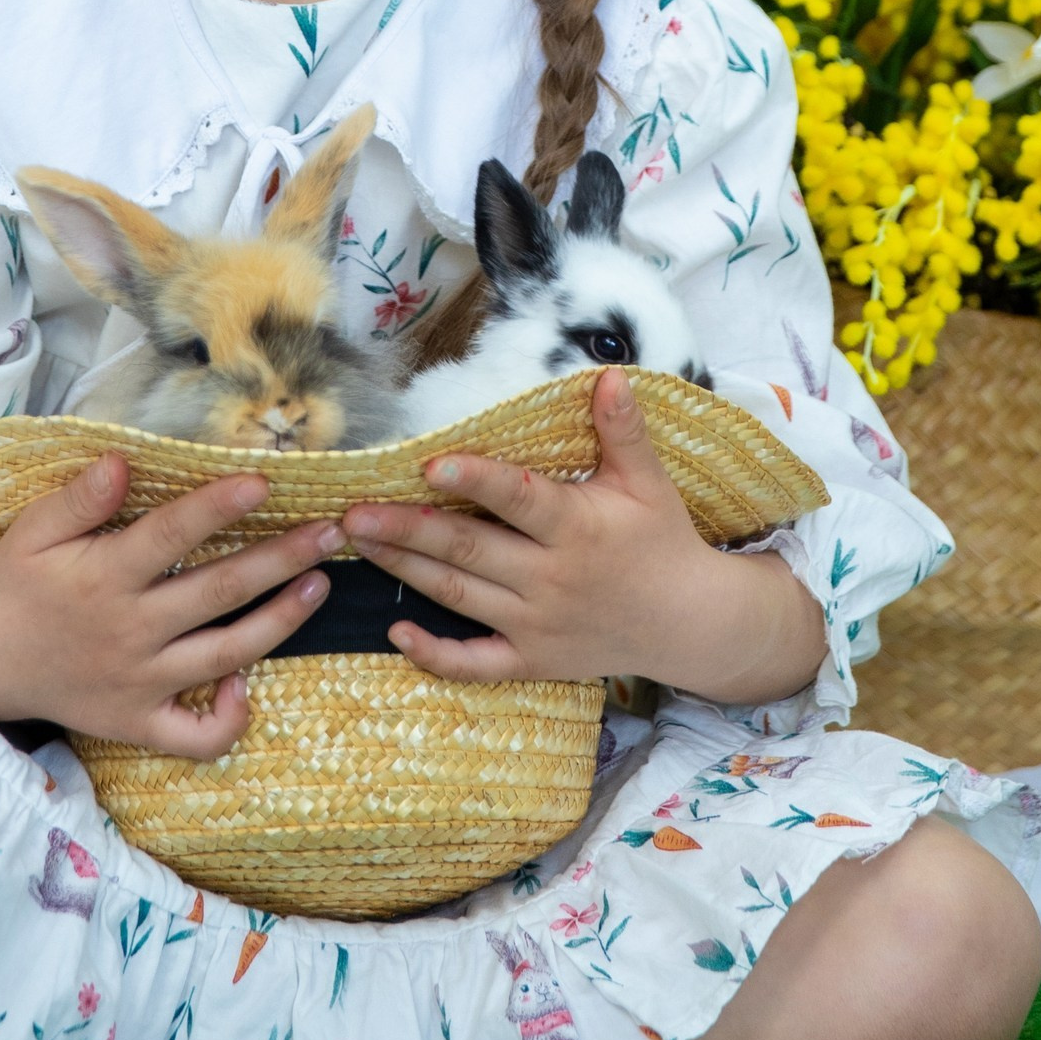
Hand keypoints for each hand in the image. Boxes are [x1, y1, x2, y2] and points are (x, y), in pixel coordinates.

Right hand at [0, 456, 341, 756]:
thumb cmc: (17, 581)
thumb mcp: (33, 530)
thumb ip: (79, 498)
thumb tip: (122, 462)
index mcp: (103, 575)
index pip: (172, 535)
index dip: (219, 506)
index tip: (265, 480)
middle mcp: (129, 629)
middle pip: (220, 591)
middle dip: (283, 558)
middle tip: (331, 531)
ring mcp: (139, 681)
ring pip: (227, 653)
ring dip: (282, 620)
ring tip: (320, 585)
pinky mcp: (138, 722)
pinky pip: (196, 736)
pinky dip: (229, 718)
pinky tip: (248, 681)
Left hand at [343, 368, 824, 701]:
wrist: (688, 622)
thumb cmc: (661, 540)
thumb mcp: (647, 481)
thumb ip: (622, 430)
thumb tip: (608, 374)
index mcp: (578, 527)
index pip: (519, 500)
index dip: (475, 481)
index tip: (429, 464)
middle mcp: (553, 578)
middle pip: (470, 550)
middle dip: (408, 531)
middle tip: (352, 514)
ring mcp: (538, 624)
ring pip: (460, 596)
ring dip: (406, 571)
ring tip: (359, 545)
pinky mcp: (532, 659)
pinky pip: (477, 665)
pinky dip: (436, 655)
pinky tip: (396, 632)